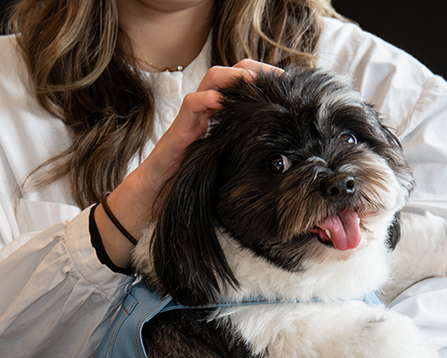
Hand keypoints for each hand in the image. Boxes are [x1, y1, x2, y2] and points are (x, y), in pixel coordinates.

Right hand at [97, 60, 282, 264]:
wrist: (158, 197)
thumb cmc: (193, 182)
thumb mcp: (227, 163)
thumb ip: (245, 151)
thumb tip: (282, 156)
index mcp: (219, 116)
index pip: (241, 84)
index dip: (263, 78)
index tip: (288, 84)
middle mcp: (206, 111)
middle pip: (229, 74)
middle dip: (253, 70)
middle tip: (278, 78)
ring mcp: (191, 118)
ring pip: (212, 81)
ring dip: (234, 77)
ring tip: (254, 82)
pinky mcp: (179, 131)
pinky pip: (191, 105)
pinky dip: (207, 100)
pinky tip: (223, 102)